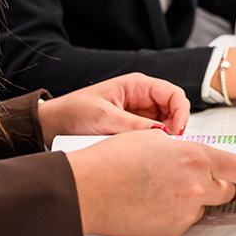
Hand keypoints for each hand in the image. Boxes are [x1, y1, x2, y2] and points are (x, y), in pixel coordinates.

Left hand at [38, 73, 189, 145]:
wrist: (53, 124)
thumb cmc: (74, 112)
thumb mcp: (105, 118)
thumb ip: (135, 125)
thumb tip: (163, 132)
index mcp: (136, 85)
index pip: (173, 94)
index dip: (181, 111)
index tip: (179, 131)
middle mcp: (141, 96)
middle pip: (173, 108)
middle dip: (176, 126)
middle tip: (170, 144)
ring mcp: (138, 112)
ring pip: (166, 122)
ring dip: (166, 135)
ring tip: (159, 148)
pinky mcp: (133, 126)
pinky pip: (153, 132)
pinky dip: (156, 141)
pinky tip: (150, 150)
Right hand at [66, 131, 235, 235]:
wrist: (87, 189)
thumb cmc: (112, 159)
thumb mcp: (153, 138)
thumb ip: (182, 148)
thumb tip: (192, 158)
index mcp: (195, 157)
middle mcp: (196, 186)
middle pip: (225, 189)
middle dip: (215, 182)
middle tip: (188, 175)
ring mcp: (184, 212)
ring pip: (201, 206)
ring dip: (190, 198)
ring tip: (156, 188)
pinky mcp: (171, 232)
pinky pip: (182, 221)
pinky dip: (171, 213)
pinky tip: (149, 203)